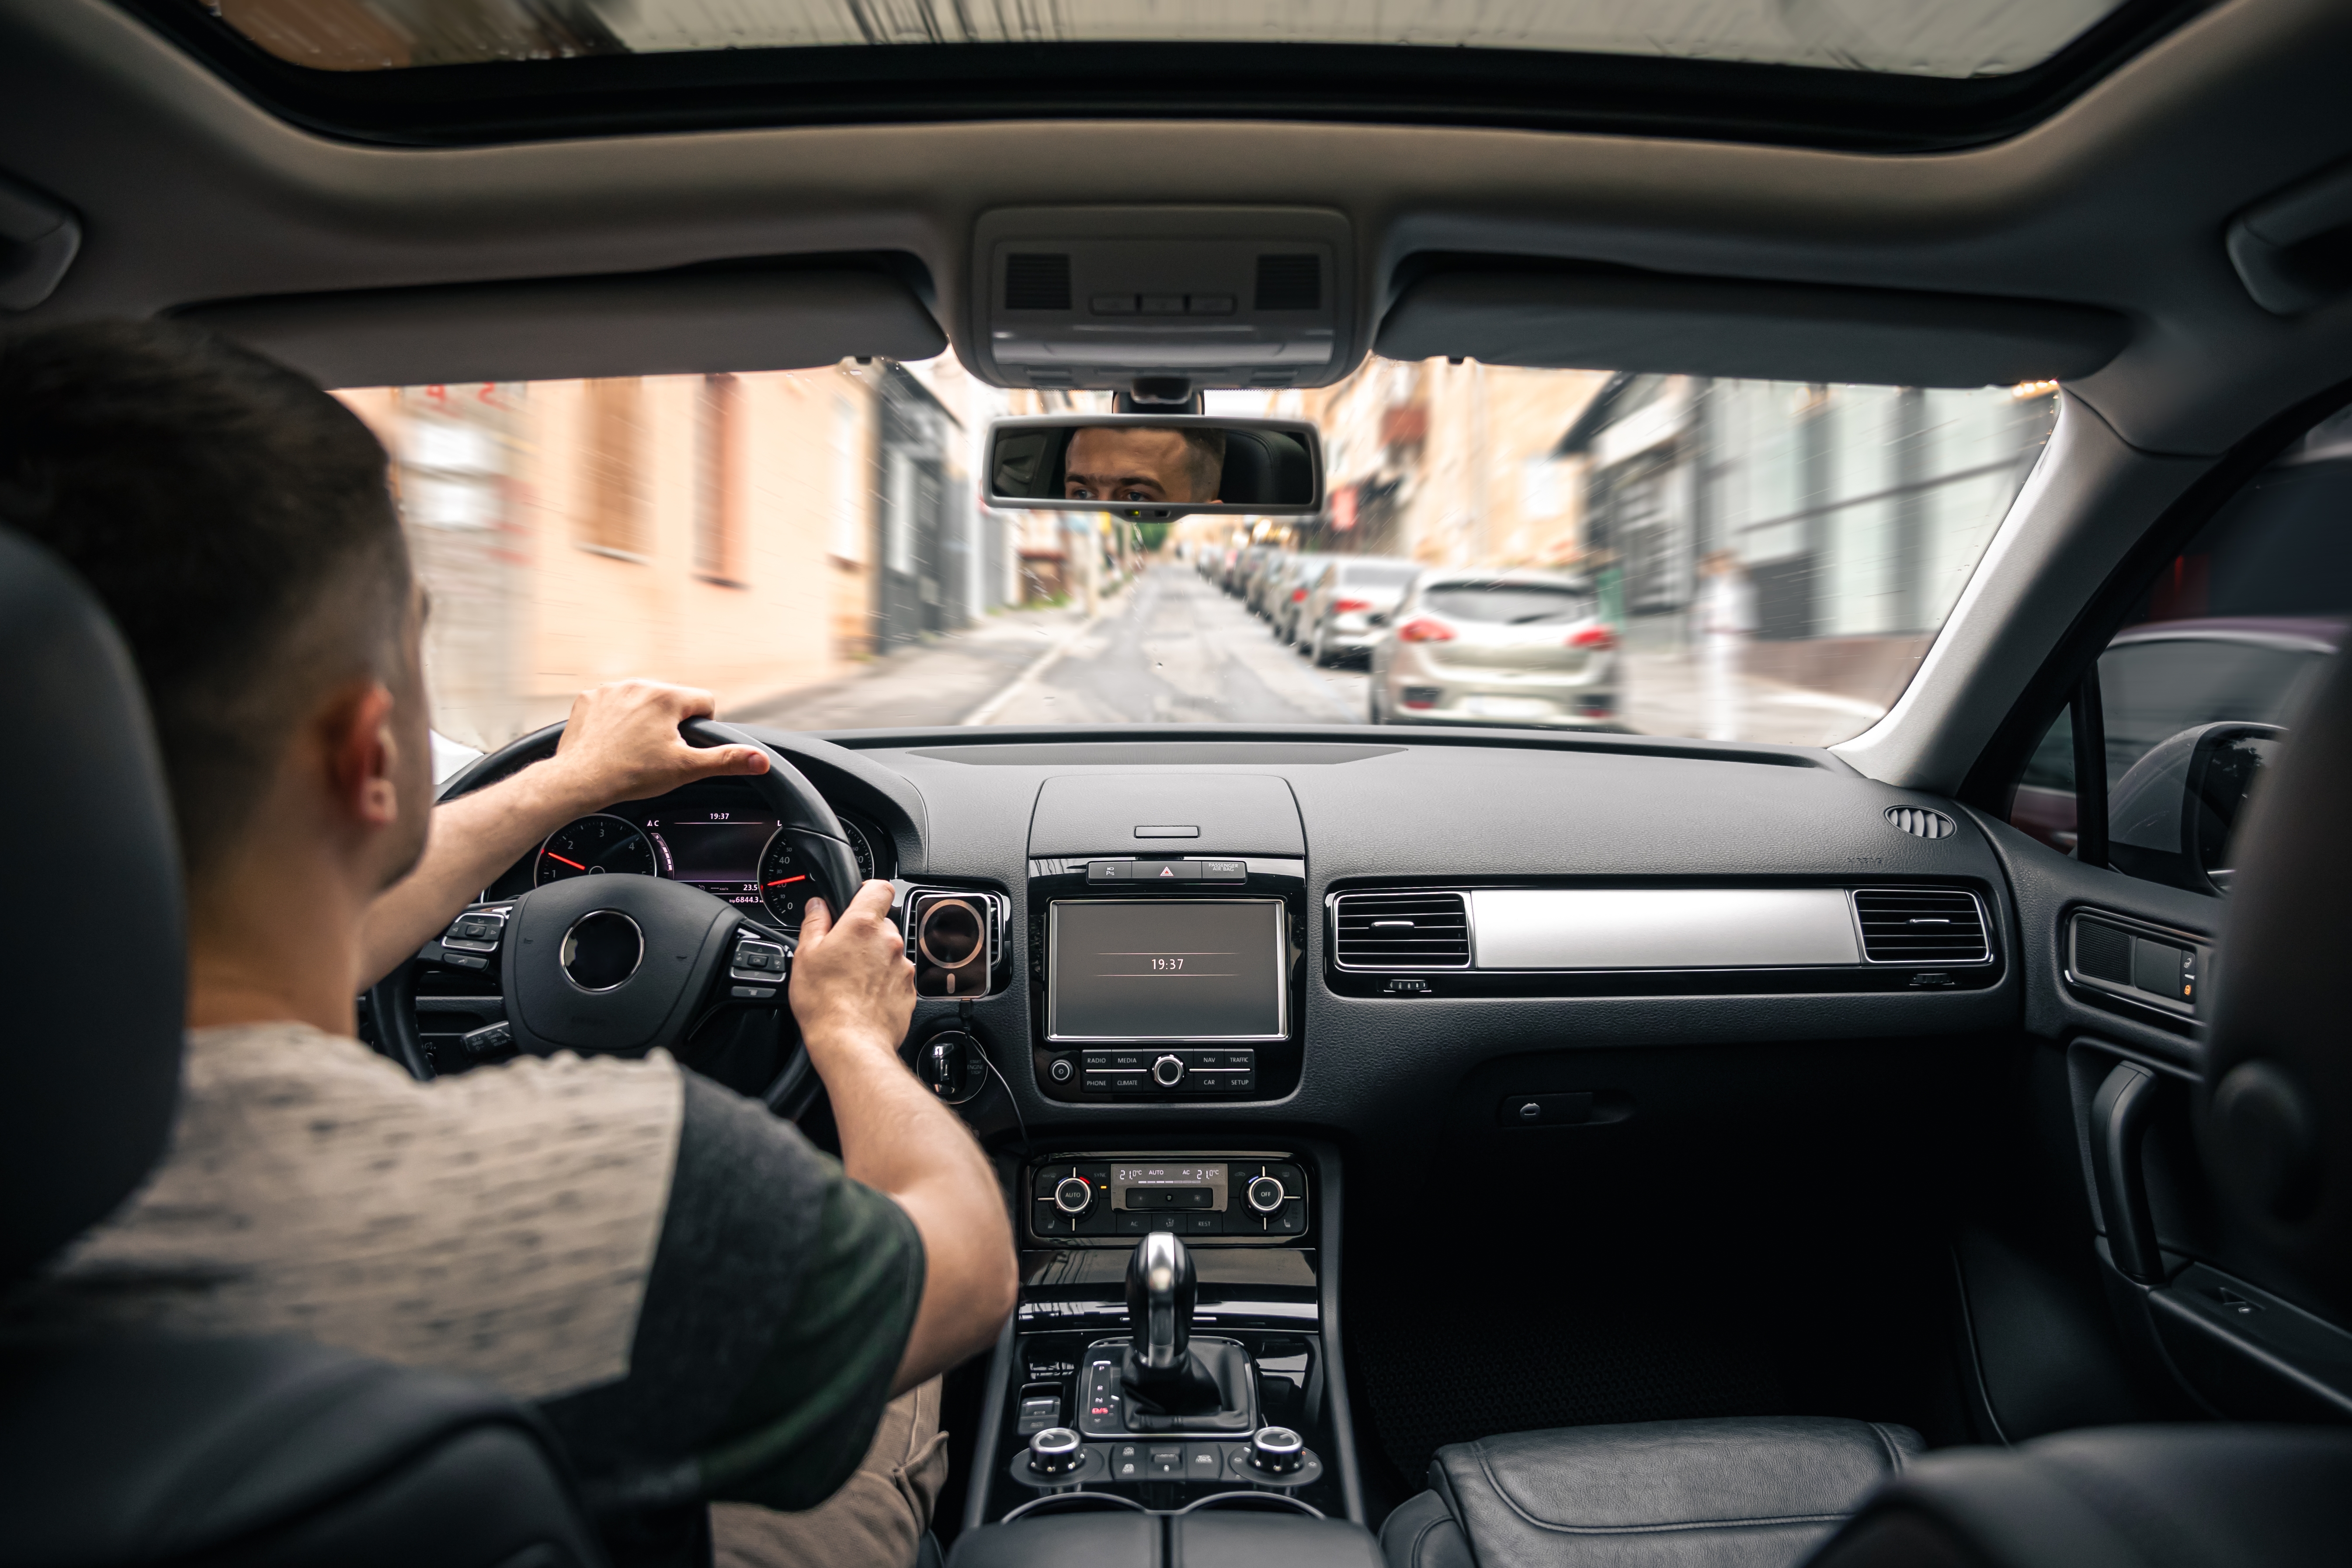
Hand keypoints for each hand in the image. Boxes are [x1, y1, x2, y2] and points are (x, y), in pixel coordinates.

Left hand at [541, 680, 766, 810]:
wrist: (579, 780)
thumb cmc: (630, 774)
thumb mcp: (685, 769)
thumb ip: (726, 760)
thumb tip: (760, 760)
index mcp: (667, 697)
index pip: (704, 702)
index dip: (702, 727)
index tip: (686, 746)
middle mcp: (639, 684)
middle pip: (672, 701)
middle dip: (671, 724)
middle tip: (659, 752)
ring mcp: (610, 690)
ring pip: (642, 701)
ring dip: (644, 719)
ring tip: (634, 748)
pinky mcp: (589, 699)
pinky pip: (613, 704)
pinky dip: (616, 719)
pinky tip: (613, 741)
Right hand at [790, 881, 916, 1061]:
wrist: (850, 1043)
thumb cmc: (825, 1003)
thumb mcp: (805, 956)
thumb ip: (814, 923)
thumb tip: (817, 905)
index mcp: (863, 925)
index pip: (879, 887)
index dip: (867, 891)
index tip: (856, 901)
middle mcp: (889, 941)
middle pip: (881, 923)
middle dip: (864, 933)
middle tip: (842, 953)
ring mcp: (903, 966)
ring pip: (889, 951)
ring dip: (875, 959)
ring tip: (851, 980)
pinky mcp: (909, 990)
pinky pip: (897, 977)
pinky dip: (883, 982)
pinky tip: (864, 996)